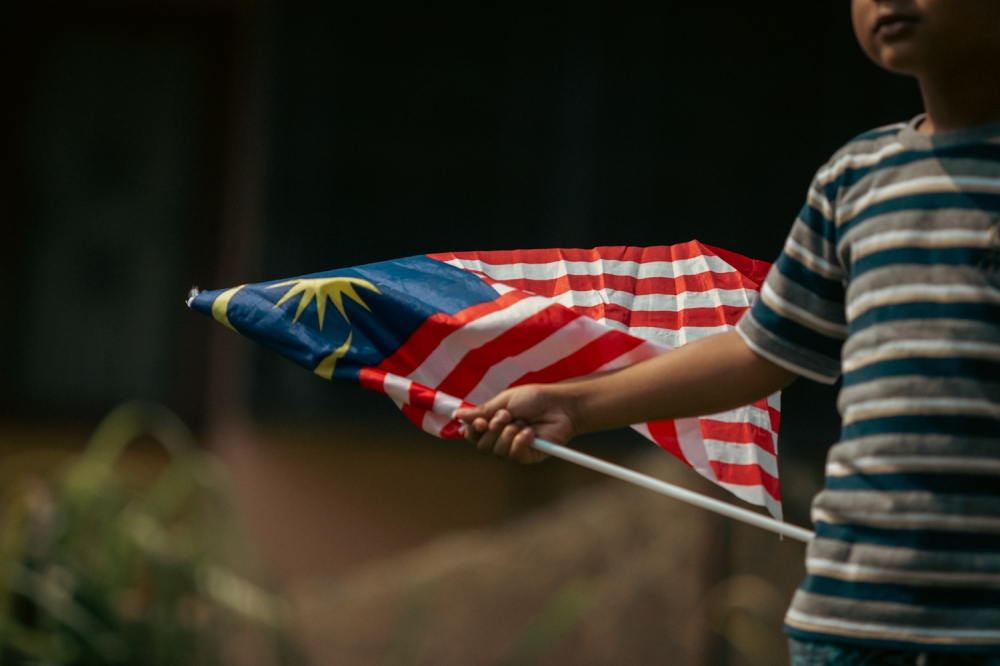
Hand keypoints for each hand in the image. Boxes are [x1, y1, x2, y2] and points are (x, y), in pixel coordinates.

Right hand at [455, 384, 576, 463]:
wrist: (559, 405)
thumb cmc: (533, 399)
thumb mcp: (504, 401)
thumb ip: (483, 411)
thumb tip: (458, 415)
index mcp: (493, 424)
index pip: (473, 436)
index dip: (473, 431)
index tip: (481, 421)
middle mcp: (501, 438)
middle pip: (483, 446)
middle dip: (493, 429)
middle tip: (507, 415)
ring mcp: (514, 448)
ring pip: (498, 451)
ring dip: (509, 433)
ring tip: (522, 422)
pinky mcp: (528, 455)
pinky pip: (514, 454)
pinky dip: (520, 441)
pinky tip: (530, 432)